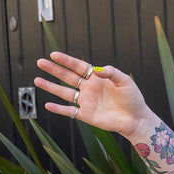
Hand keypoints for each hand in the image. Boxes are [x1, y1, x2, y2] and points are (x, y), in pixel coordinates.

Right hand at [35, 52, 153, 140]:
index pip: (78, 66)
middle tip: (40, 62)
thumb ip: (112, 73)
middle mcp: (88, 88)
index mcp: (96, 78)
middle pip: (67, 77)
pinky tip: (48, 105)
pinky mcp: (86, 115)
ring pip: (64, 93)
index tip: (53, 55)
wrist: (136, 119)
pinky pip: (69, 111)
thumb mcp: (125, 81)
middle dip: (54, 70)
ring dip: (51, 87)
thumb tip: (97, 69)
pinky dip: (59, 109)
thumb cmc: (132, 99)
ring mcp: (86, 102)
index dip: (66, 61)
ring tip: (37, 80)